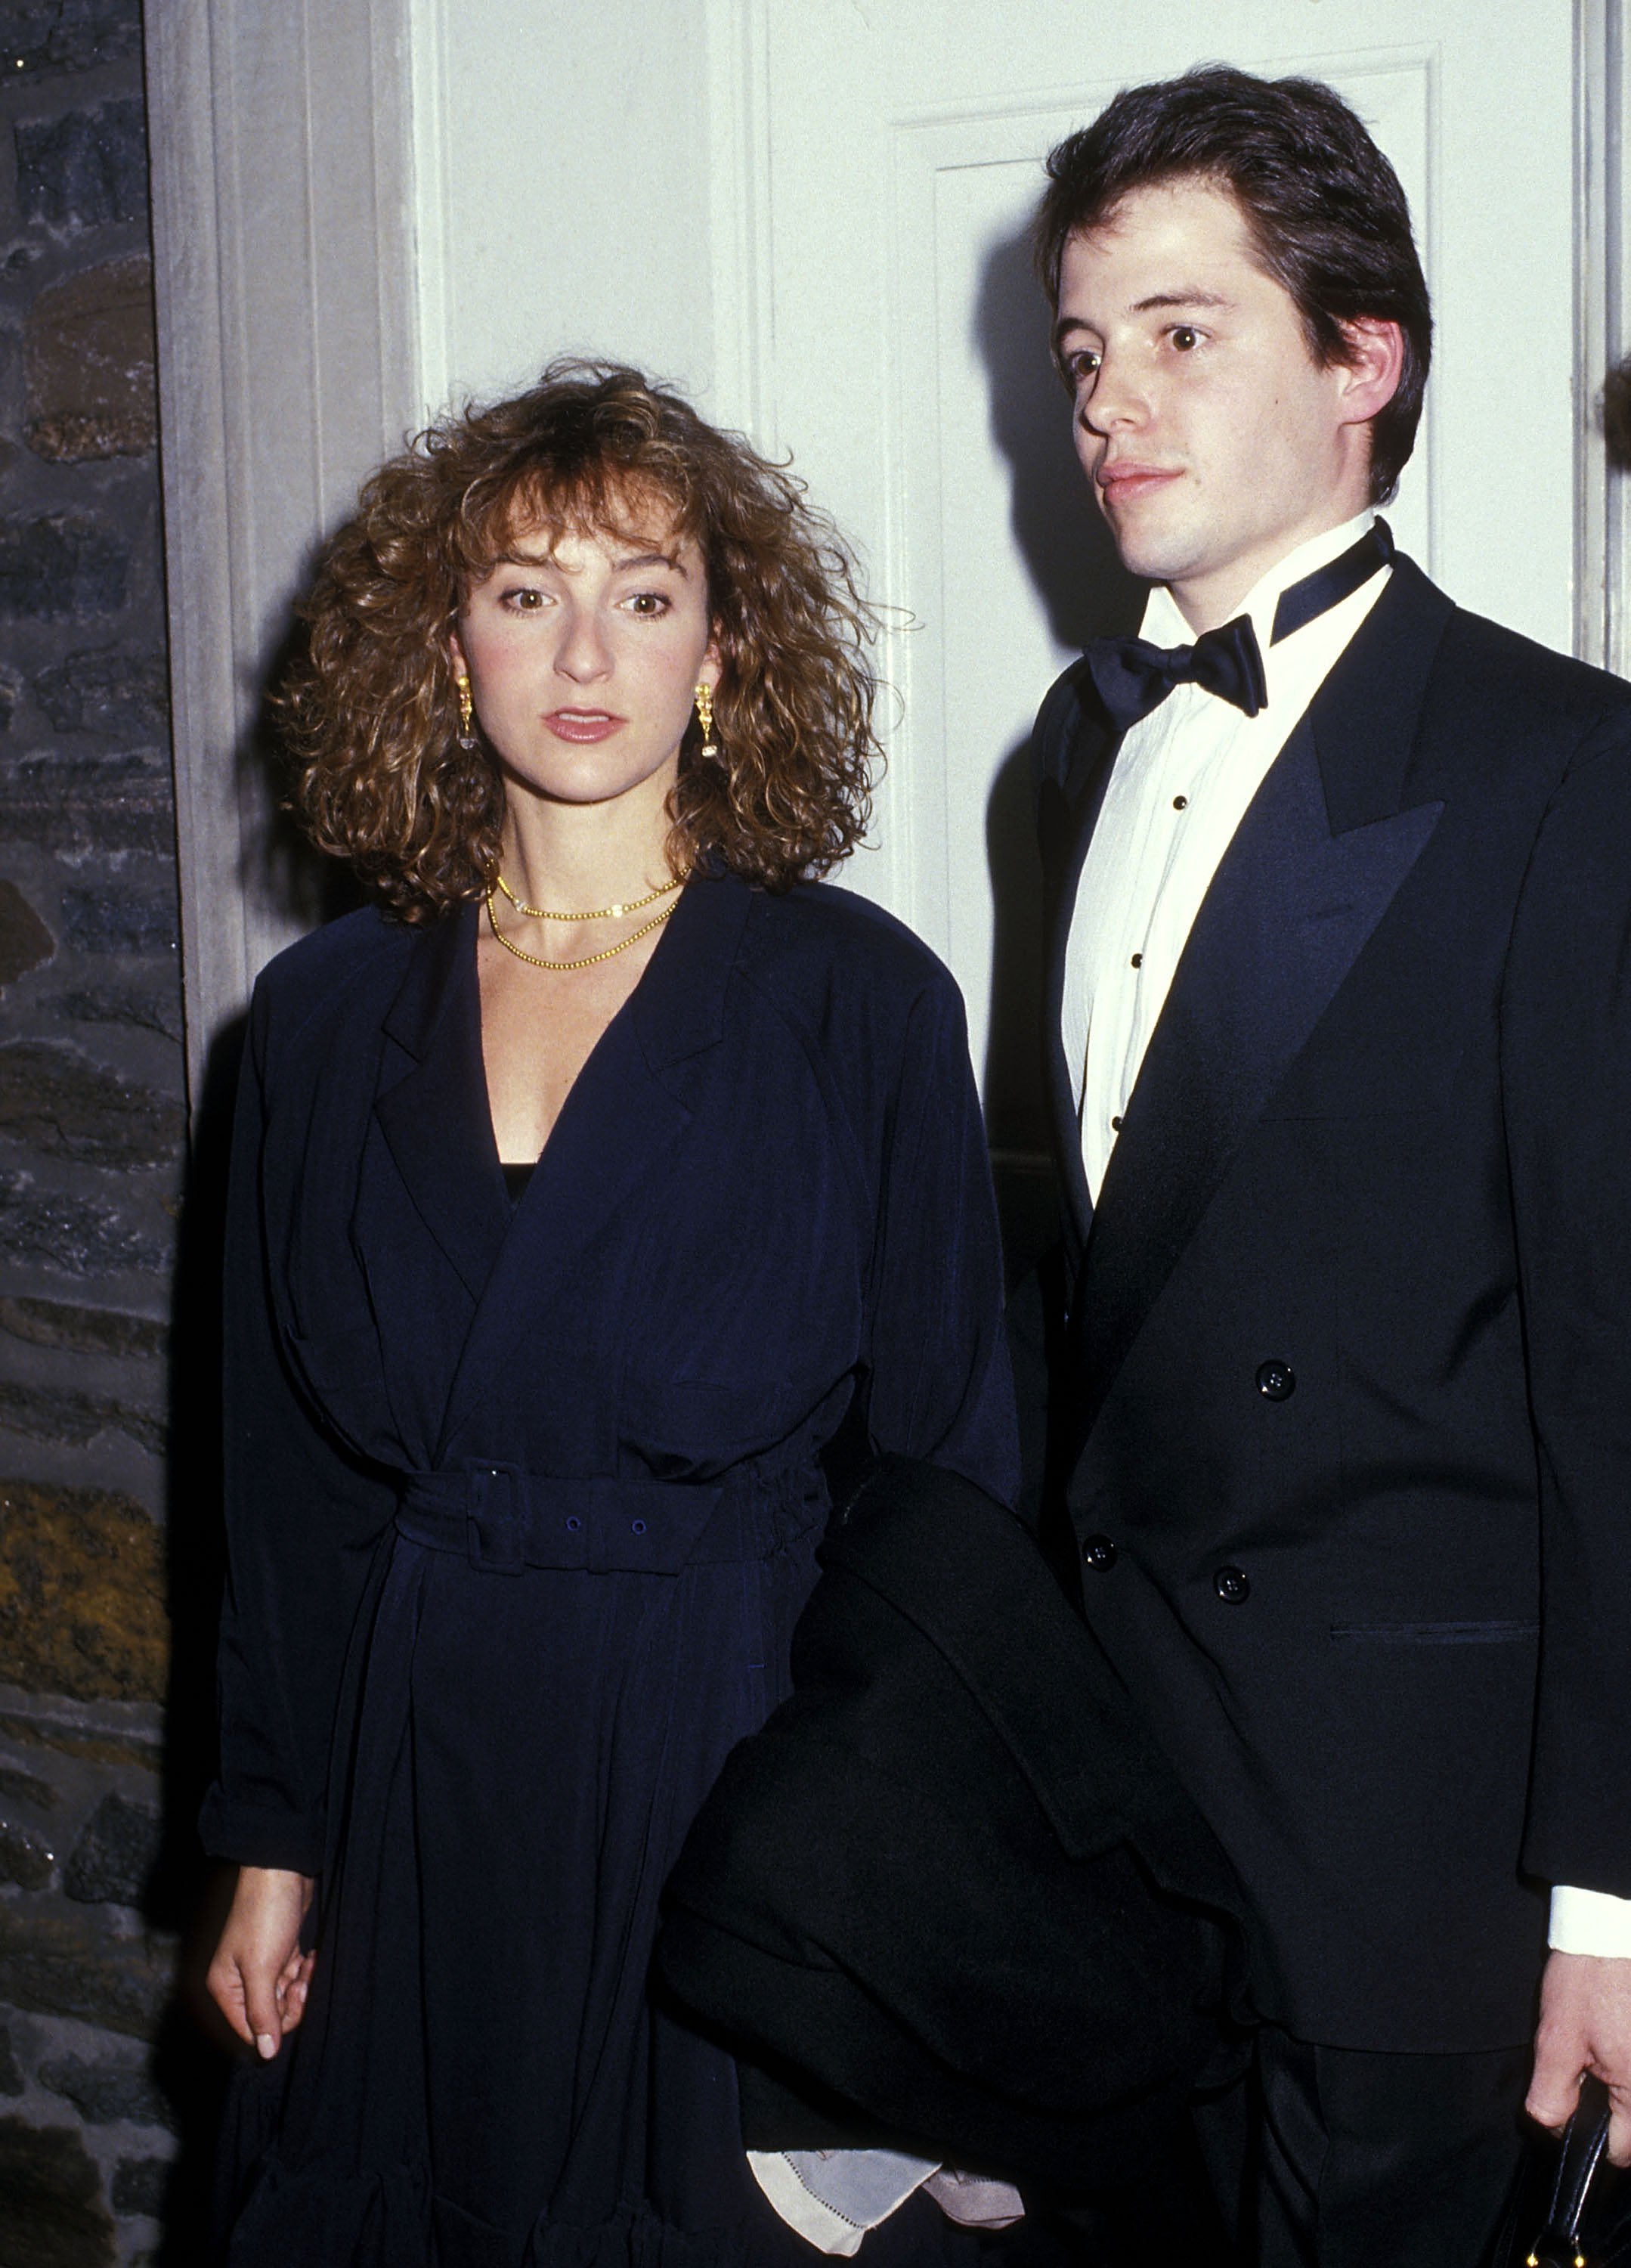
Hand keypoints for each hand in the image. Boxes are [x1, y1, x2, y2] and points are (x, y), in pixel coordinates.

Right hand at [206, 1865, 315, 2060]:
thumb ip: (262, 2013)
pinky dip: (303, 1971)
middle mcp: (238, 1981)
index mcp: (225, 1988)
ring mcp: (259, 1967)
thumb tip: (266, 2053)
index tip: (293, 2001)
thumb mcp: (262, 1969)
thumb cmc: (265, 1917)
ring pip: (283, 1998)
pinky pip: (292, 1978)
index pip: (249, 2031)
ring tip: (306, 1964)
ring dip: (300, 1986)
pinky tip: (309, 1956)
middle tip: (301, 1981)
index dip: (275, 2026)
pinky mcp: (278, 1953)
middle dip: (291, 2003)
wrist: (282, 1872)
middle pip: (268, 2016)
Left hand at [1527, 1950, 1630, 2163]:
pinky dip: (1625, 2068)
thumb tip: (1552, 2130)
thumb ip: (1553, 2093)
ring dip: (1618, 2091)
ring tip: (1596, 2055)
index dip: (1590, 2140)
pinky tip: (1610, 2043)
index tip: (1573, 2114)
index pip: (1622, 2151)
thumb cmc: (1587, 1981)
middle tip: (1584, 2076)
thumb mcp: (1557, 2040)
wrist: (1608, 1930)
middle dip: (1609, 2113)